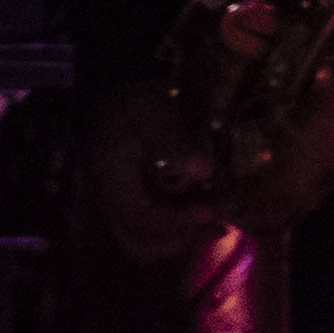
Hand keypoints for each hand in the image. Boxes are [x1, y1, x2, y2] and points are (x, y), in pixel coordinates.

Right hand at [78, 77, 220, 265]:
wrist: (121, 90)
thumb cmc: (135, 101)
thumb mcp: (152, 113)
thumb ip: (172, 141)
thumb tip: (201, 172)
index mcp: (111, 183)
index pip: (139, 219)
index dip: (175, 222)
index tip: (209, 211)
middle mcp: (115, 199)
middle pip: (138, 241)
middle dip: (179, 240)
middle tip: (217, 227)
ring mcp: (126, 200)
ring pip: (150, 237)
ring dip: (186, 233)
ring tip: (222, 217)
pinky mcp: (141, 196)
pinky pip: (160, 221)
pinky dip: (186, 219)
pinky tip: (214, 203)